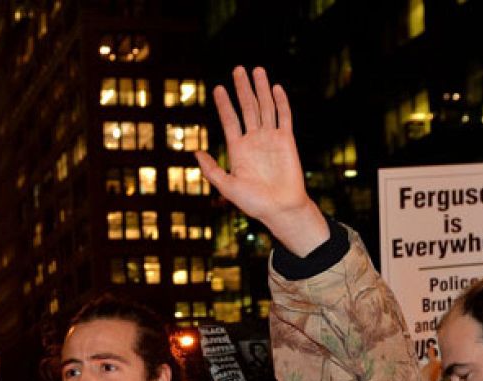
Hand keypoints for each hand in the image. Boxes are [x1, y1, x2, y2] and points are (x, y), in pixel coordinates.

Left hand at [196, 66, 327, 255]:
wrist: (281, 209)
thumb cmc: (254, 203)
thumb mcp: (227, 187)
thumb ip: (212, 170)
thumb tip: (195, 152)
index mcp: (238, 149)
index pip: (230, 120)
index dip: (224, 105)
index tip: (218, 89)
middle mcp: (254, 140)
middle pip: (247, 108)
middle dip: (242, 89)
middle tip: (237, 69)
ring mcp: (271, 139)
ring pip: (265, 108)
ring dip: (261, 89)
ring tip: (256, 70)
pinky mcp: (287, 141)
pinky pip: (284, 117)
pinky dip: (281, 102)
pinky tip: (275, 87)